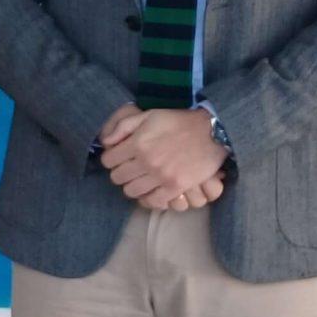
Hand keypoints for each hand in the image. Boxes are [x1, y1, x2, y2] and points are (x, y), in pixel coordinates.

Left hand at [100, 107, 228, 208]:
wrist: (211, 133)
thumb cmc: (179, 122)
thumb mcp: (149, 115)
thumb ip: (123, 126)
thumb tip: (105, 141)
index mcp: (137, 143)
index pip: (108, 160)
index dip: (110, 159)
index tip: (118, 158)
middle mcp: (146, 161)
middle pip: (117, 178)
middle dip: (120, 173)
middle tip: (129, 169)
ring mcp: (160, 176)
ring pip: (131, 191)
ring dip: (133, 186)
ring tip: (140, 180)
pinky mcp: (175, 188)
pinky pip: (152, 201)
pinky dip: (148, 198)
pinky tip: (152, 190)